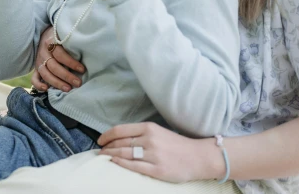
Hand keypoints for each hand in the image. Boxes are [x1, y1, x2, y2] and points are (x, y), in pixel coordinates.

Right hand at [31, 27, 84, 92]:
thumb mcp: (65, 34)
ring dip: (56, 83)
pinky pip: (34, 78)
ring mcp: (38, 61)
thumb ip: (71, 42)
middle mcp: (43, 52)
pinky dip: (38, 85)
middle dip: (66, 76)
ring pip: (45, 74)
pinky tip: (46, 89)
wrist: (45, 33)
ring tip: (68, 89)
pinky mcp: (36, 68)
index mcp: (50, 42)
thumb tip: (87, 53)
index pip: (60, 54)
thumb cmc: (60, 36)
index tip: (82, 69)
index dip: (71, 63)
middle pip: (54, 66)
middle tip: (78, 83)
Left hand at [98, 123, 223, 182]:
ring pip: (124, 154)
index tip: (100, 140)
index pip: (120, 130)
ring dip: (111, 155)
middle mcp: (150, 140)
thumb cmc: (176, 144)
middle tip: (99, 151)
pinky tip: (114, 163)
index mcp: (149, 128)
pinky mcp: (157, 170)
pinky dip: (121, 164)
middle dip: (106, 147)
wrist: (198, 157)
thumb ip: (140, 133)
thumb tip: (119, 138)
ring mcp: (153, 155)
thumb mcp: (158, 132)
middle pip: (120, 143)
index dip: (106, 135)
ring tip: (103, 157)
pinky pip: (134, 166)